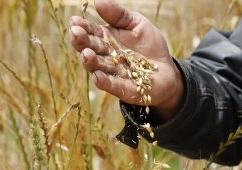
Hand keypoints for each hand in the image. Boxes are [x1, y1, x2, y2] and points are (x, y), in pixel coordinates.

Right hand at [69, 0, 183, 119]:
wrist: (167, 69)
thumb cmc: (150, 45)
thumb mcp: (137, 24)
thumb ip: (118, 14)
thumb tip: (98, 1)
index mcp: (107, 39)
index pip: (91, 32)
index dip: (82, 27)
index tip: (74, 21)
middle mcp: (106, 56)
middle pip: (91, 49)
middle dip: (82, 42)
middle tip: (76, 33)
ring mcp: (114, 73)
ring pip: (99, 67)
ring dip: (91, 62)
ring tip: (86, 54)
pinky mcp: (125, 89)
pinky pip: (113, 86)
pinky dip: (105, 82)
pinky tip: (97, 76)